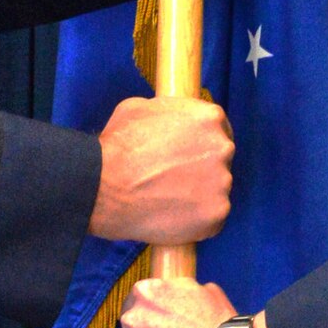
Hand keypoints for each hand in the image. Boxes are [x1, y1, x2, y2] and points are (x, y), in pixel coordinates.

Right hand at [90, 95, 233, 244]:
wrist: (104, 187)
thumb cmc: (118, 145)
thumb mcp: (140, 107)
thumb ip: (168, 112)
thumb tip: (171, 121)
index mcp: (209, 118)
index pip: (219, 129)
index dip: (202, 142)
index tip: (189, 153)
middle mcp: (223, 148)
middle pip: (219, 159)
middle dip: (202, 167)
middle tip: (174, 178)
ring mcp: (222, 183)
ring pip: (215, 189)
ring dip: (198, 194)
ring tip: (168, 199)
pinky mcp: (216, 215)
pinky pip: (211, 217)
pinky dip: (195, 219)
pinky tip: (171, 216)